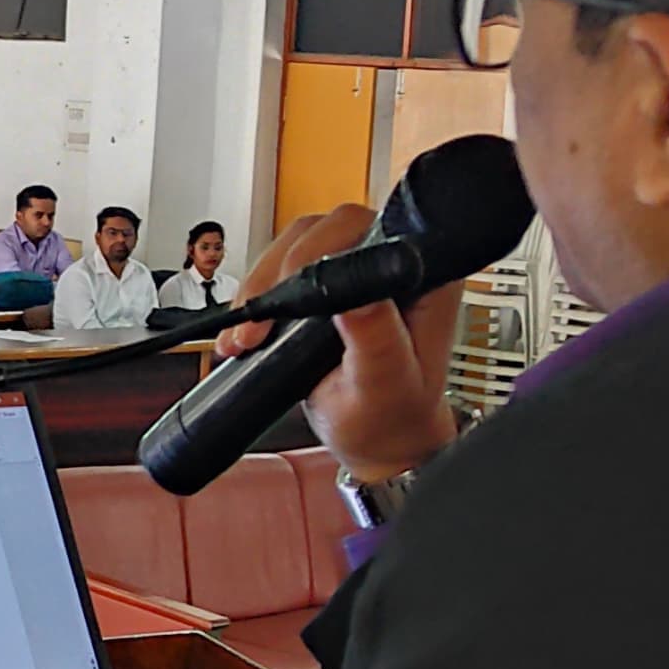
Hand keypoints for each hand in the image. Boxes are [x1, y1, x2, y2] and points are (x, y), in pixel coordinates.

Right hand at [219, 204, 461, 481]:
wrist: (376, 439)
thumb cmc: (393, 417)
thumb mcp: (384, 384)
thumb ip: (376, 338)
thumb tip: (356, 293)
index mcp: (423, 278)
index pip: (372, 230)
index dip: (326, 251)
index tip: (295, 292)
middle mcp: (391, 263)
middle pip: (325, 229)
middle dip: (281, 273)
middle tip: (262, 321)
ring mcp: (355, 270)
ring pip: (294, 245)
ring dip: (261, 287)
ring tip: (247, 335)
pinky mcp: (324, 284)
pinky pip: (280, 269)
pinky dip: (255, 298)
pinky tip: (245, 332)